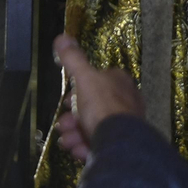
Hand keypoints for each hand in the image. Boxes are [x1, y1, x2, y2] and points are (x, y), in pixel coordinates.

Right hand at [53, 34, 141, 162]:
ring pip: (92, 127)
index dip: (76, 92)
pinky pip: (99, 144)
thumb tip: (62, 37)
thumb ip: (73, 59)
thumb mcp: (84, 77)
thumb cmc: (103, 105)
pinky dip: (85, 147)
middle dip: (72, 118)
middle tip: (62, 125)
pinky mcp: (121, 145)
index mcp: (119, 82)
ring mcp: (124, 125)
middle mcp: (125, 101)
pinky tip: (77, 150)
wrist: (119, 143)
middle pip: (91, 108)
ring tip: (67, 141)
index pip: (94, 82)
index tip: (65, 102)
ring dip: (74, 134)